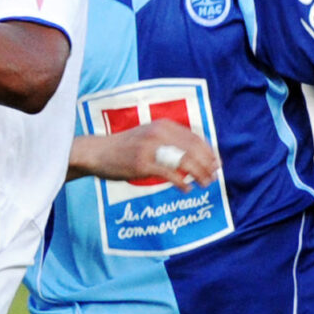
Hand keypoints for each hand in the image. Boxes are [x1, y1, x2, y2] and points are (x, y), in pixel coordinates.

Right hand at [74, 119, 219, 188]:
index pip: (195, 137)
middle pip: (193, 149)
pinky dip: (182, 182)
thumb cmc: (125, 147)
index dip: (209, 151)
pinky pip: (170, 174)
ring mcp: (150, 148)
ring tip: (205, 184)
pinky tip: (186, 189)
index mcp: (163, 125)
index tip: (216, 163)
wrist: (98, 152)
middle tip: (214, 176)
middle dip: (207, 164)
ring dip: (199, 174)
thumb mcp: (149, 136)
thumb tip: (194, 156)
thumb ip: (169, 142)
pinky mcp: (143, 163)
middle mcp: (159, 133)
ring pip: (184, 161)